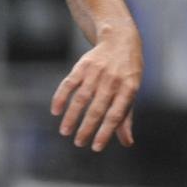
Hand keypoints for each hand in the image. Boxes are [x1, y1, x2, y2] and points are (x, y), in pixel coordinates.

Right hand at [50, 22, 142, 151]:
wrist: (119, 39)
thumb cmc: (126, 72)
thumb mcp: (131, 92)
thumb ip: (126, 117)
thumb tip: (128, 143)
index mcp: (128, 88)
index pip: (115, 115)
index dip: (105, 132)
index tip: (95, 147)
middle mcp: (112, 80)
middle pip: (97, 108)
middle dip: (87, 128)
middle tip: (79, 143)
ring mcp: (96, 72)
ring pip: (81, 98)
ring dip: (72, 116)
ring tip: (64, 132)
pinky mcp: (83, 66)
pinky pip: (69, 83)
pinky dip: (61, 97)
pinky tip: (55, 111)